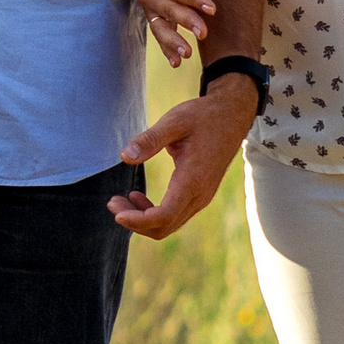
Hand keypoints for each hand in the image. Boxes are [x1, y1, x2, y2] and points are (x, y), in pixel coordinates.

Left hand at [110, 82, 255, 240]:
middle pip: (164, 227)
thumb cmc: (203, 117)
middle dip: (135, 222)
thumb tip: (125, 157)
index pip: (164, 215)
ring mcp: (201, 198)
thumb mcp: (174, 121)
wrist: (232, 116)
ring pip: (168, 225)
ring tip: (119, 201)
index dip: (138, 220)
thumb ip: (150, 140)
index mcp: (192, 179)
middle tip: (112, 203)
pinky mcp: (199, 195)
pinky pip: (174, 216)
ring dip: (142, 219)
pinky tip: (137, 197)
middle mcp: (199, 195)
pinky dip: (153, 214)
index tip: (117, 214)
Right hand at [136, 0, 216, 68]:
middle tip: (203, 33)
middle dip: (187, 21)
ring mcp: (149, 10)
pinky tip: (176, 63)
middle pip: (169, 9)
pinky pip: (159, 37)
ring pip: (160, 28)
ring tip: (186, 54)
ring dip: (173, 42)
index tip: (212, 9)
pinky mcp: (153, 21)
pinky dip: (166, 51)